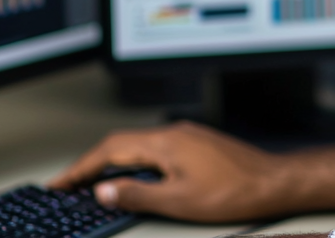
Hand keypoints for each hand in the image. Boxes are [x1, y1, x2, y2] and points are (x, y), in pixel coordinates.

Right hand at [49, 121, 289, 221]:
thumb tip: (105, 191)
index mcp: (165, 142)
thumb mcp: (178, 202)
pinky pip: (153, 148)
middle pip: (120, 144)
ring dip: (111, 162)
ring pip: (137, 145)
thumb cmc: (235, 192)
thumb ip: (137, 195)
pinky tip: (131, 176)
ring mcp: (186, 135)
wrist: (274, 182)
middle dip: (90, 164)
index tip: (60, 182)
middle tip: (68, 184)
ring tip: (91, 183)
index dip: (81, 168)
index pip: (110, 150)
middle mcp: (173, 132)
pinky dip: (133, 162)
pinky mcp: (195, 143)